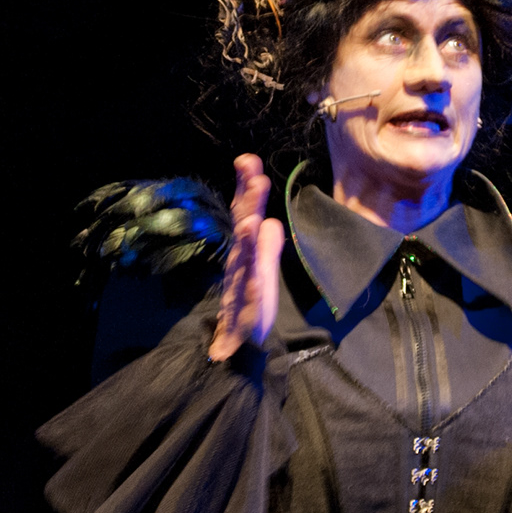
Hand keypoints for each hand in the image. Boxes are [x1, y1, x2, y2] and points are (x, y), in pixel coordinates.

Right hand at [209, 154, 283, 361]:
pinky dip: (251, 257)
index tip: (247, 160)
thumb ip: (267, 248)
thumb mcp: (262, 274)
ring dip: (248, 222)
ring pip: (245, 247)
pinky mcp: (248, 299)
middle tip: (249, 164)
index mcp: (245, 252)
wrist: (239, 352)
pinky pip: (251, 277)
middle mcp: (241, 260)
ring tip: (252, 197)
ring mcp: (243, 279)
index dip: (246, 188)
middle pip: (243, 221)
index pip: (245, 214)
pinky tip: (252, 235)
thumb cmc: (248, 312)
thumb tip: (273, 222)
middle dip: (248, 194)